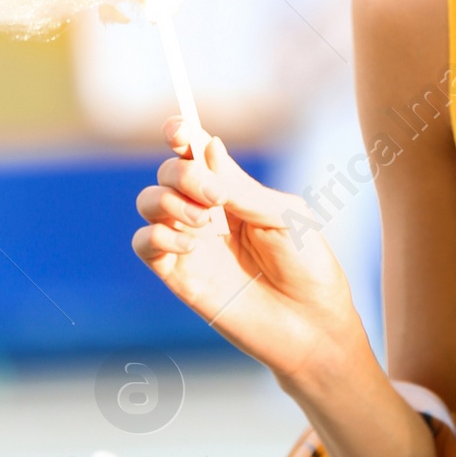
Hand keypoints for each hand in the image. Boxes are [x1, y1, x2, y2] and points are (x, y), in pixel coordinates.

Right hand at [133, 118, 364, 386]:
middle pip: (167, 172)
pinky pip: (144, 244)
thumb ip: (241, 186)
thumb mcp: (282, 215)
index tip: (178, 132)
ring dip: (169, 202)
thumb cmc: (307, 266)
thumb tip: (209, 146)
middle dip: (182, 174)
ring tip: (205, 223)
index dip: (180, 133)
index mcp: (233, 189)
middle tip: (214, 195)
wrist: (310, 324)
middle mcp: (206, 211)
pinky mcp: (179, 275)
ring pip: (148, 202)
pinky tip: (192, 245)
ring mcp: (190, 242)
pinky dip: (158, 236)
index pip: (195, 152)